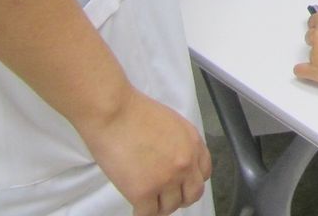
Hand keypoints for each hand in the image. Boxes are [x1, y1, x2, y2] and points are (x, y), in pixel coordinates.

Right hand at [78, 88, 209, 215]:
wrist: (114, 113)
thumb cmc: (135, 112)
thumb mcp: (172, 123)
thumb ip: (179, 144)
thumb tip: (173, 161)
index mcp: (193, 143)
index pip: (204, 173)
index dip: (190, 181)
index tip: (181, 184)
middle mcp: (185, 163)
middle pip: (193, 194)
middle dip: (180, 198)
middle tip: (165, 197)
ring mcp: (166, 179)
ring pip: (170, 207)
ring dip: (159, 206)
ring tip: (148, 200)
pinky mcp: (144, 192)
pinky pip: (148, 214)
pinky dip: (142, 213)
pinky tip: (136, 207)